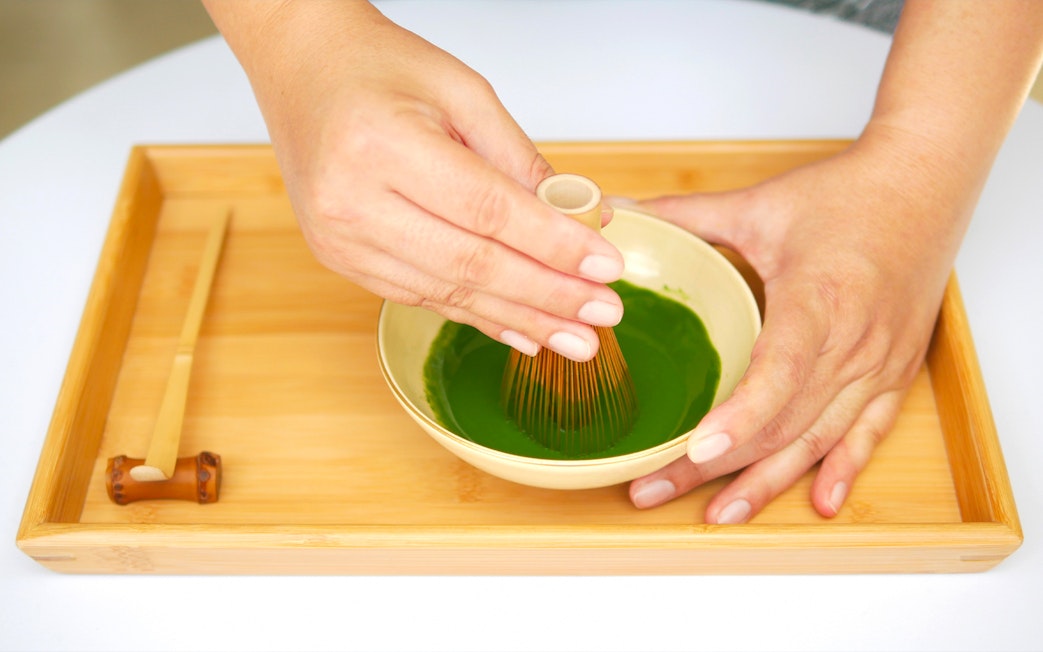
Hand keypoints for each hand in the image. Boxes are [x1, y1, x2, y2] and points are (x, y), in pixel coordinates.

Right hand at [207, 2, 624, 361]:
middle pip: (471, 264)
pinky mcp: (342, 259)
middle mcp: (350, 201)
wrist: (302, 69)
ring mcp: (340, 239)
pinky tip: (521, 331)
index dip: (554, 246)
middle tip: (603, 315)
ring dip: (519, 319)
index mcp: (380, 145)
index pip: (488, 211)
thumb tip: (584, 219)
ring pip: (449, 292)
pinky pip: (423, 297)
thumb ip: (521, 160)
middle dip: (547, 295)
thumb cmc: (377, 67)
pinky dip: (478, 315)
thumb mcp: (463, 91)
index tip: (606, 268)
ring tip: (575, 338)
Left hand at [628, 128, 973, 522]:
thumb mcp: (758, 204)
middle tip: (654, 488)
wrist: (926, 183)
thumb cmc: (846, 195)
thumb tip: (616, 215)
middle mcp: (855, 341)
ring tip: (718, 515)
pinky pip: (869, 432)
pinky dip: (843, 470)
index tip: (696, 451)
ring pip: (819, 438)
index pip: (778, 371)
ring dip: (767, 481)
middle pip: (783, 421)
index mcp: (819, 299)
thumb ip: (684, 215)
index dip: (739, 416)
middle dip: (717, 466)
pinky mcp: (896, 370)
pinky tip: (818, 502)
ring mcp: (880, 362)